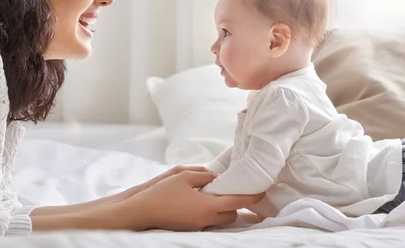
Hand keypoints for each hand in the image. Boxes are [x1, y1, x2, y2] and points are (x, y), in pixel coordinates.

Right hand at [123, 170, 263, 230]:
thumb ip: (203, 175)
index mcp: (206, 206)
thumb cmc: (162, 192)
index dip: (250, 198)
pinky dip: (208, 212)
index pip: (235, 202)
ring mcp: (197, 226)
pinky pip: (206, 221)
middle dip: (233, 205)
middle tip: (230, 190)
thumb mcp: (183, 176)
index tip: (262, 192)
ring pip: (219, 220)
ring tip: (212, 194)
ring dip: (221, 209)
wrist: (142, 212)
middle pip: (230, 216)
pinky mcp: (190, 229)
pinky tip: (199, 201)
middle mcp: (205, 220)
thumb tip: (216, 177)